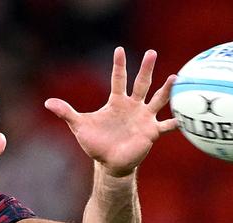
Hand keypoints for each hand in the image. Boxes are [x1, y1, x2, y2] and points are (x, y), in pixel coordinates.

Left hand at [45, 47, 177, 176]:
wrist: (110, 164)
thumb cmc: (96, 144)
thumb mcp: (80, 126)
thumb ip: (66, 113)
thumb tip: (47, 102)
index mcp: (117, 102)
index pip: (118, 79)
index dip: (118, 65)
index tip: (119, 50)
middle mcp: (133, 106)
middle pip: (141, 83)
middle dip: (146, 69)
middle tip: (151, 52)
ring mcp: (144, 118)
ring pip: (158, 100)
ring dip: (166, 90)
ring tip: (175, 77)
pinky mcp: (151, 132)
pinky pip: (167, 126)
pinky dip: (176, 122)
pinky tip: (185, 117)